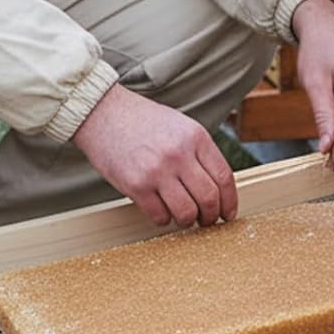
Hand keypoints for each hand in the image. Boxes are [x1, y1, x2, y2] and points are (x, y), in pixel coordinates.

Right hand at [72, 82, 237, 226]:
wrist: (103, 113)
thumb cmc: (141, 121)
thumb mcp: (180, 125)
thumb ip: (199, 152)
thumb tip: (217, 187)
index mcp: (195, 136)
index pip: (224, 177)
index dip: (229, 201)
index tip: (227, 213)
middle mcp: (179, 153)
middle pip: (209, 198)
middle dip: (210, 217)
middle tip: (205, 220)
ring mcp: (157, 170)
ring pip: (186, 213)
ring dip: (187, 221)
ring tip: (182, 217)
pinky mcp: (135, 185)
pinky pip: (159, 216)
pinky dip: (163, 219)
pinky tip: (159, 210)